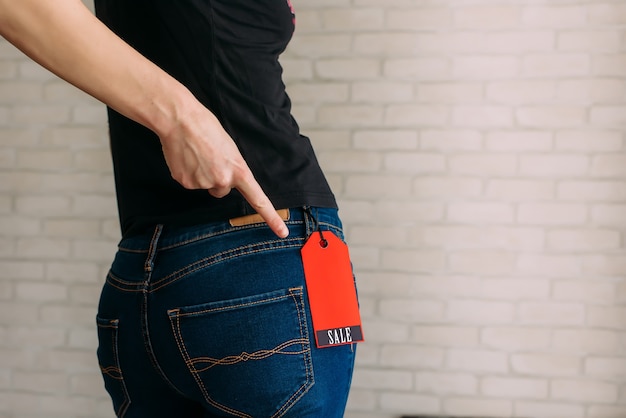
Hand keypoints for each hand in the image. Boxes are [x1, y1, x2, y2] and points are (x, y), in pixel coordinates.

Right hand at [159, 107, 288, 237]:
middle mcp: (222, 181)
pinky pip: (190, 182)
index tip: (282, 232)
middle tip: (210, 157)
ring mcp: (203, 183)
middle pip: (222, 191)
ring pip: (205, 186)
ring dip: (202, 174)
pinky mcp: (185, 183)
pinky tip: (185, 157)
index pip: (259, 199)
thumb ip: (232, 168)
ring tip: (197, 154)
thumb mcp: (230, 148)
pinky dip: (187, 172)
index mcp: (239, 170)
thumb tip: (224, 181)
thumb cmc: (207, 128)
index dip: (271, 218)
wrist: (181, 120)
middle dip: (217, 178)